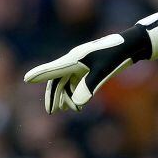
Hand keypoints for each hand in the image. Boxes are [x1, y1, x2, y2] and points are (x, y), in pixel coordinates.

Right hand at [24, 9, 157, 112]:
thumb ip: (88, 88)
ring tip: (66, 109)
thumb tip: (76, 104)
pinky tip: (76, 105)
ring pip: (66, 83)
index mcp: (75, 59)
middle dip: (53, 96)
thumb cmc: (117, 55)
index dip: (40, 74)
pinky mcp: (89, 68)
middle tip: (51, 111)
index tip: (26, 78)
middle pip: (57, 79)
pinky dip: (74, 94)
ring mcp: (81, 65)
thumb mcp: (103, 72)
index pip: (53, 69)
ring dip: (65, 96)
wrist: (131, 46)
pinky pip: (76, 82)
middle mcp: (75, 61)